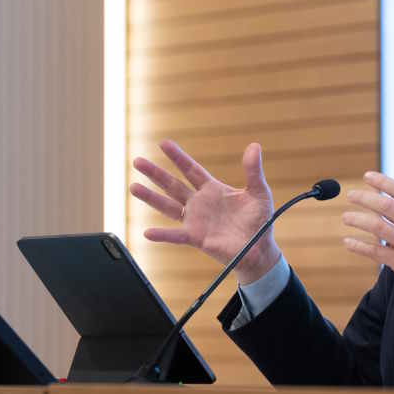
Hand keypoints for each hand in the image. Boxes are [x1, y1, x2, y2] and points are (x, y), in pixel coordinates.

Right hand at [130, 140, 280, 283]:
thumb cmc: (259, 220)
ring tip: (133, 187)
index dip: (177, 157)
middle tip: (137, 161)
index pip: (191, 169)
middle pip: (173, 185)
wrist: (260, 249)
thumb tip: (254, 146)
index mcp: (212, 189)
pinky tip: (148, 232)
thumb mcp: (259, 192)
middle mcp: (199, 203)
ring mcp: (196, 221)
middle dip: (155, 173)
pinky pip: (176, 236)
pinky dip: (162, 234)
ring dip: (151, 198)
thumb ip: (253, 171)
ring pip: (168, 206)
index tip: (163, 143)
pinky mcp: (197, 238)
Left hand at [342, 171, 393, 306]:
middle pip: (388, 207)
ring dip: (358, 220)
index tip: (367, 177)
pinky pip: (375, 252)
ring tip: (345, 217)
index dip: (384, 182)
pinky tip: (348, 242)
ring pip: (379, 227)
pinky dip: (359, 246)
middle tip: (351, 195)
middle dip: (366, 198)